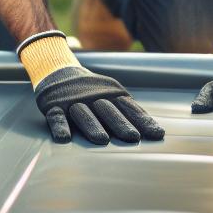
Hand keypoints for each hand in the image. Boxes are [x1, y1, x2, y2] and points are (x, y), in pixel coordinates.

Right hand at [17, 30, 162, 144]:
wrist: (59, 72)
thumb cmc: (93, 92)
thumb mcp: (112, 96)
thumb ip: (130, 113)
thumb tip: (158, 133)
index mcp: (110, 94)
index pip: (129, 108)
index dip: (143, 121)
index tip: (156, 134)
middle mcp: (93, 97)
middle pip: (108, 111)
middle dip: (120, 123)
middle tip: (132, 137)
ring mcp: (72, 101)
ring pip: (84, 114)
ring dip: (93, 126)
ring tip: (102, 140)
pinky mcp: (53, 106)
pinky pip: (56, 117)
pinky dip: (60, 126)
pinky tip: (64, 138)